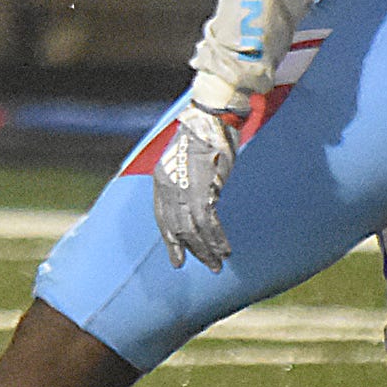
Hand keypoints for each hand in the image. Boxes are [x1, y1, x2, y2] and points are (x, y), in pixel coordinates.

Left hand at [152, 103, 239, 271]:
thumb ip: (187, 185)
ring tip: (218, 264)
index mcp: (161, 179)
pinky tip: (226, 249)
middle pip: (177, 228)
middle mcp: (167, 186)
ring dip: (207, 249)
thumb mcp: (187, 164)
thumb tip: (201, 205)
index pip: (163, 218)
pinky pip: (208, 222)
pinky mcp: (201, 189)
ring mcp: (183, 189)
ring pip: (192, 230)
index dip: (171, 240)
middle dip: (192, 250)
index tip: (178, 260)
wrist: (210, 120)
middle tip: (208, 266)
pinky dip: (217, 238)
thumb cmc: (203, 140)